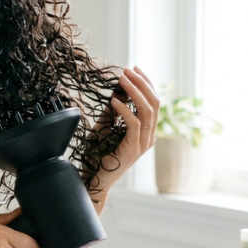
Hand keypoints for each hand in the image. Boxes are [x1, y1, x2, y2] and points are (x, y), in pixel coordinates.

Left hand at [93, 66, 158, 192]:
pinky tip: (114, 101)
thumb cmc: (98, 154)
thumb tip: (116, 91)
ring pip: (147, 111)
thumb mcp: (105, 126)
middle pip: (154, 103)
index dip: (146, 83)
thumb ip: (113, 111)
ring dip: (135, 92)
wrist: (93, 178)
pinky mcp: (134, 149)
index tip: (134, 68)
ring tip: (122, 79)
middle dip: (141, 83)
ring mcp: (143, 144)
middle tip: (127, 70)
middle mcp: (149, 136)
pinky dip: (125, 109)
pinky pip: (134, 124)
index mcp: (146, 130)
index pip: (153, 101)